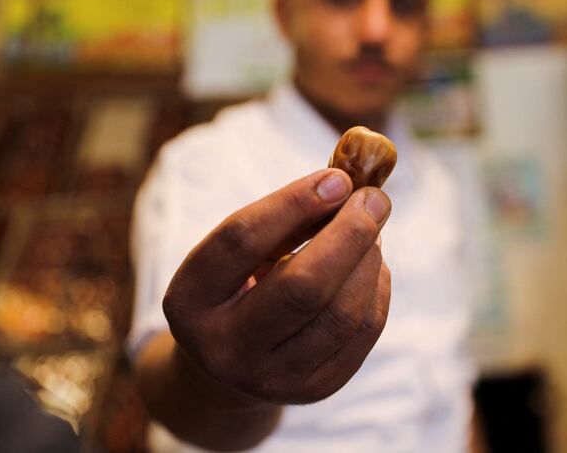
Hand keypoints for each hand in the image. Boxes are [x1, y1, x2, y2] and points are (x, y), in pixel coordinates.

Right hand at [163, 168, 390, 404]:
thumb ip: (286, 216)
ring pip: (343, 312)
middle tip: (376, 199)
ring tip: (371, 231)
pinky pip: (365, 331)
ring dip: (368, 259)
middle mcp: (225, 347)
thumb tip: (349, 182)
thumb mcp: (242, 252)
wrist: (232, 364)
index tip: (338, 177)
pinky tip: (370, 266)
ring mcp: (272, 378)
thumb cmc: (241, 285)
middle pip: (302, 287)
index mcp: (190, 299)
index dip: (294, 203)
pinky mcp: (315, 389)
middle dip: (349, 234)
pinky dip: (376, 287)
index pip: (241, 241)